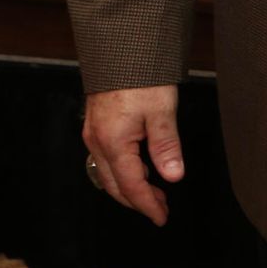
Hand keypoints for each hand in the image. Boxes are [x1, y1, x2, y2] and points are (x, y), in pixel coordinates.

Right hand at [81, 85, 183, 226]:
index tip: (162, 217)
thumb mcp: (162, 111)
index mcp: (114, 142)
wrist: (120, 50)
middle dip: (138, 200)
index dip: (148, 204)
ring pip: (108, 173)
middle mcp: (97, 142)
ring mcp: (93, 134)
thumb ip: (166, 145)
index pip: (131, 185)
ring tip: (155, 191)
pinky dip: (122, 171)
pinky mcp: (95, 125)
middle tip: (161, 208)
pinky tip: (139, 168)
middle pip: (115, 185)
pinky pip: (105, 159)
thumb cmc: (142, 77)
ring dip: (130, 187)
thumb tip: (173, 176)